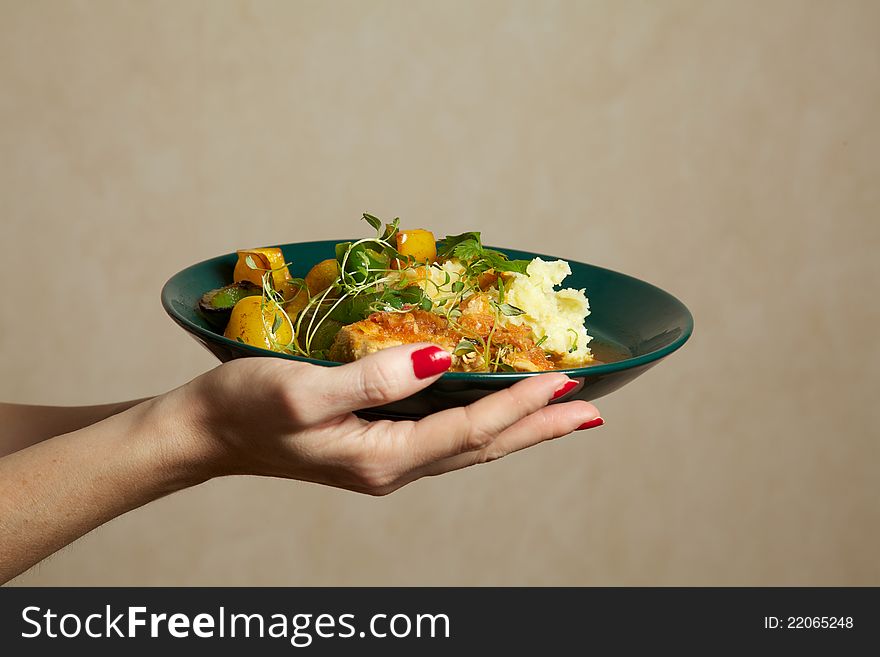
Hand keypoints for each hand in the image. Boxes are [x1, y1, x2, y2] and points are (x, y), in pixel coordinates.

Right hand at [164, 343, 602, 494]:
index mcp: (384, 458)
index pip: (472, 430)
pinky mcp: (376, 444)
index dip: (522, 403)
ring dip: (520, 427)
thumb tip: (438, 356)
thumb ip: (373, 378)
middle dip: (541, 427)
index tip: (565, 377)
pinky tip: (495, 410)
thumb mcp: (303, 390)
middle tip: (593, 409)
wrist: (205, 433)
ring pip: (471, 445)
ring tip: (562, 412)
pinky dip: (484, 422)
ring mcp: (387, 459)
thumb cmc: (244, 408)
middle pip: (486, 447)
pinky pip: (447, 436)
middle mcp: (394, 466)